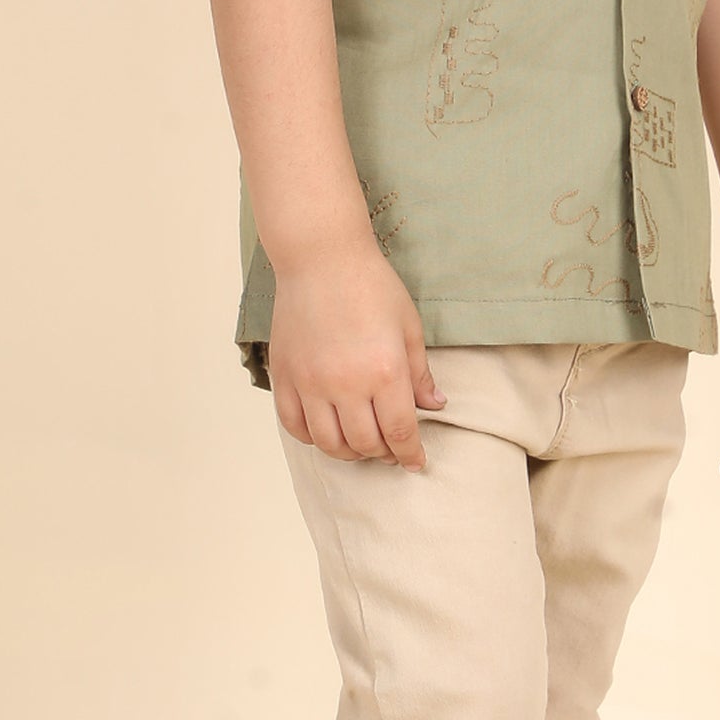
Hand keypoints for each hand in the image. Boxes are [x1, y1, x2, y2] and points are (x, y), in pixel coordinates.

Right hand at [268, 241, 447, 471]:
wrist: (322, 257)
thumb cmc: (370, 284)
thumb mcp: (408, 325)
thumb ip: (420, 372)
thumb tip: (435, 406)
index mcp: (384, 370)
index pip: (399, 432)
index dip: (411, 454)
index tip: (416, 462)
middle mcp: (346, 384)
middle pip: (365, 444)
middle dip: (383, 453)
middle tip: (390, 448)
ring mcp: (311, 382)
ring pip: (329, 443)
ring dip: (348, 451)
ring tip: (360, 442)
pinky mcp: (285, 376)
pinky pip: (294, 425)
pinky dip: (311, 437)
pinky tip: (326, 428)